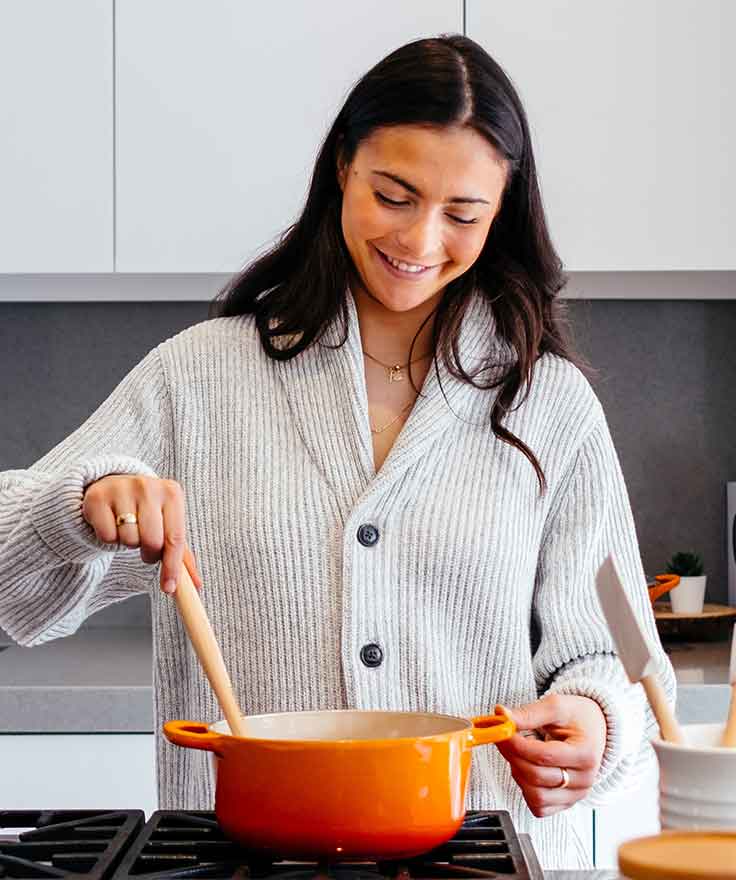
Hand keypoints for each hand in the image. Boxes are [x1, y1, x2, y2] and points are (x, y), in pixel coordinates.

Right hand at [81, 474, 202, 595]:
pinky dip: (109, 538)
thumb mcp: (167, 523)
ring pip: (128, 539)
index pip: (175, 538)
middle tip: (145, 548)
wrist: (113, 485)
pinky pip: (107, 536)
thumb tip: (196, 585)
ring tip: (128, 529)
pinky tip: (111, 524)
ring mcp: (122, 489)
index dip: (172, 567)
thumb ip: (182, 554)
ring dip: (128, 543)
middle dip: (149, 553)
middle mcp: (148, 486)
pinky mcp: (97, 497)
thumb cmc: (147, 510)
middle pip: (152, 541)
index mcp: (172, 492)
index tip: (169, 588)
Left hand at [495, 694, 606, 816]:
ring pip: (536, 796)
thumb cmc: (578, 717)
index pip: (543, 756)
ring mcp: (576, 795)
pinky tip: (526, 770)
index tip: (503, 732)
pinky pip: (539, 807)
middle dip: (513, 757)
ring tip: (518, 753)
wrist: (594, 728)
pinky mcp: (566, 804)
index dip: (517, 745)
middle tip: (504, 739)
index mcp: (586, 754)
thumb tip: (503, 717)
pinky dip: (526, 790)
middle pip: (536, 777)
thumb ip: (529, 713)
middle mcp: (584, 779)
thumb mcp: (556, 706)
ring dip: (518, 773)